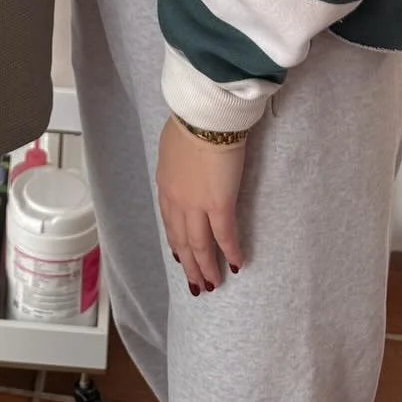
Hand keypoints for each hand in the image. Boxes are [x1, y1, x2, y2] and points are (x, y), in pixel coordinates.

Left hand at [156, 117, 246, 294]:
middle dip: (189, 264)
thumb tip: (183, 170)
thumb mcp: (172, 149)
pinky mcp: (219, 204)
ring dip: (206, 267)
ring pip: (200, 245)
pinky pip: (225, 235)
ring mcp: (196, 205)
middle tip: (196, 283)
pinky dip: (230, 252)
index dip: (176, 242)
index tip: (180, 256)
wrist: (205, 117)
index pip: (169, 222)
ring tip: (213, 284)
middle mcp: (176, 201)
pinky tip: (236, 264)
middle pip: (181, 240)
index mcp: (166, 186)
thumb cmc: (191, 123)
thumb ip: (176, 166)